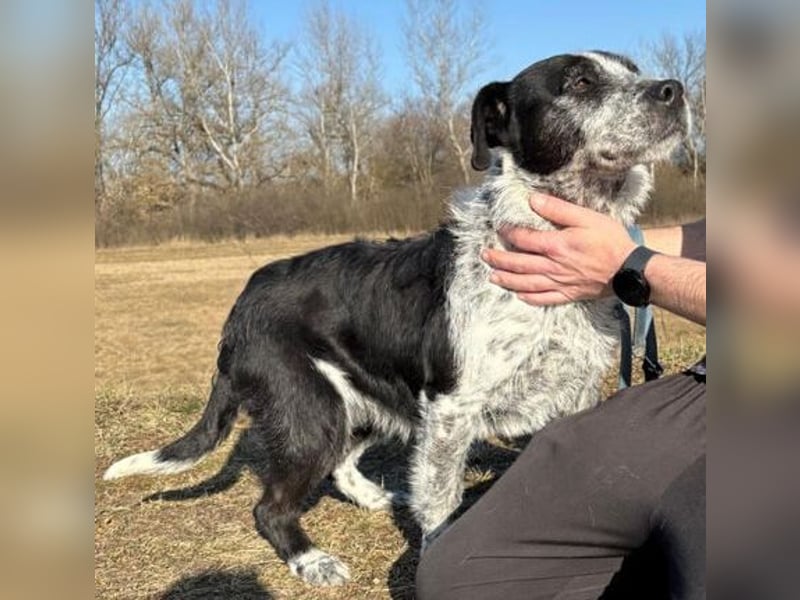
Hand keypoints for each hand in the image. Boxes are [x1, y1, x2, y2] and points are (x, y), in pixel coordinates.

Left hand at [482, 193, 636, 305]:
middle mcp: (554, 267)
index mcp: (557, 246)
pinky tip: (519, 296)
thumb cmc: (610, 240)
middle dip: (499, 259)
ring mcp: (560, 283)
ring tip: (493, 277)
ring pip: (526, 284)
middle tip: (485, 255)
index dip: (509, 233)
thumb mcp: (586, 217)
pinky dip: (529, 299)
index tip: (499, 229)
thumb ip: (558, 209)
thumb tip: (533, 200)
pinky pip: (544, 299)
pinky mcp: (569, 295)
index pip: (524, 239)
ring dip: (507, 281)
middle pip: (519, 264)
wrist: (630, 269)